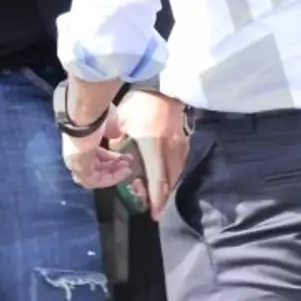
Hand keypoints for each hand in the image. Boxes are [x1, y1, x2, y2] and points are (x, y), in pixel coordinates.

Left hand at [62, 109, 135, 192]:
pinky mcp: (79, 169)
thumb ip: (113, 130)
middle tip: (129, 164)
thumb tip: (118, 134)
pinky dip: (111, 179)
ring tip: (128, 169)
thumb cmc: (96, 115)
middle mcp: (76, 154)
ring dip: (114, 174)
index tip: (126, 157)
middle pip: (97, 167)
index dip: (112, 158)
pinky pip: (96, 180)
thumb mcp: (109, 123)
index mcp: (81, 142)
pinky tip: (124, 173)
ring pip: (96, 175)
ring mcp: (76, 162)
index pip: (96, 156)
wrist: (85, 114)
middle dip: (114, 167)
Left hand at [111, 90, 189, 219]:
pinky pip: (180, 163)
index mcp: (154, 147)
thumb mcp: (123, 123)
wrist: (164, 85)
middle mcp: (170, 150)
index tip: (154, 214)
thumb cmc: (140, 102)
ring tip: (160, 195)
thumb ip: (119, 143)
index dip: (156, 199)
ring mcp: (180, 145)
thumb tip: (116, 158)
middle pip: (170, 181)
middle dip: (162, 197)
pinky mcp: (184, 139)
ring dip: (168, 186)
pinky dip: (173, 173)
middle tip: (155, 208)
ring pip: (176, 173)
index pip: (157, 180)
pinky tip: (167, 175)